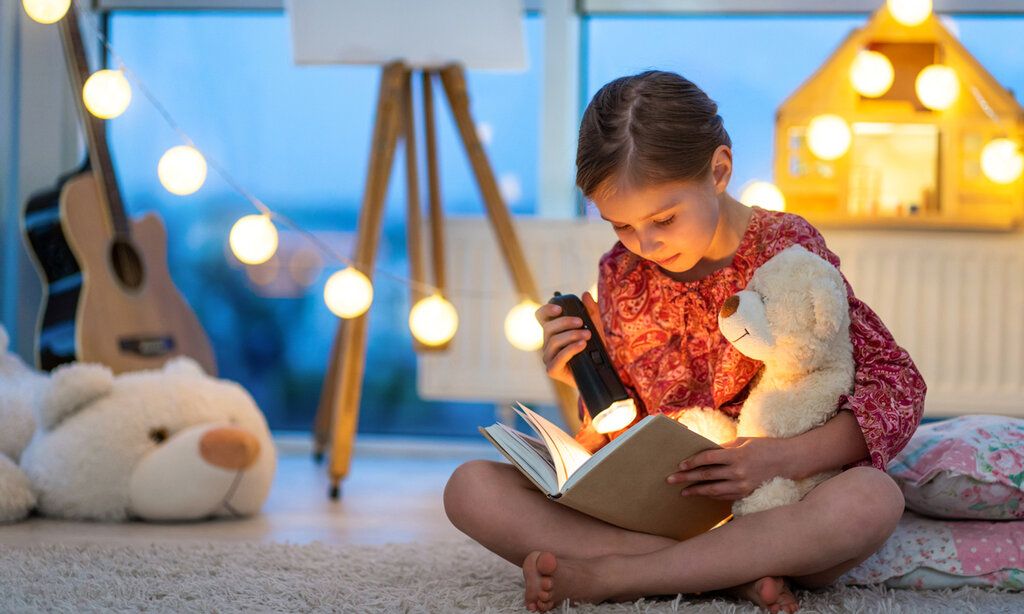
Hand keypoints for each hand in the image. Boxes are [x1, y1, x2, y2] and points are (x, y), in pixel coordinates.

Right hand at [534, 291, 604, 388]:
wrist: (599, 375)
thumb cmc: (593, 351)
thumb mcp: (595, 329)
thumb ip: (591, 312)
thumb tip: (586, 294)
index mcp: (553, 332)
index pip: (541, 317)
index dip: (547, 309)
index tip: (560, 307)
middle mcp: (548, 344)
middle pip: (547, 328)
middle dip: (564, 322)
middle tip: (581, 322)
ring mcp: (548, 357)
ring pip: (553, 341)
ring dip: (571, 335)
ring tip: (587, 335)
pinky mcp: (552, 370)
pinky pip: (558, 357)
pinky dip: (570, 349)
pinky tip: (582, 345)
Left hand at [665, 436, 791, 500]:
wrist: (789, 461)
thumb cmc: (765, 447)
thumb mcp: (743, 442)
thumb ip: (724, 448)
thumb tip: (704, 452)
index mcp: (737, 455)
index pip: (707, 459)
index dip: (692, 462)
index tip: (680, 464)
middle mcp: (738, 472)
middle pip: (706, 476)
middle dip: (686, 478)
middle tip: (670, 480)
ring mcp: (743, 485)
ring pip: (713, 490)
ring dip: (696, 491)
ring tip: (683, 492)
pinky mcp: (747, 493)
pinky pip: (725, 496)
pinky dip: (711, 495)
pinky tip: (702, 494)